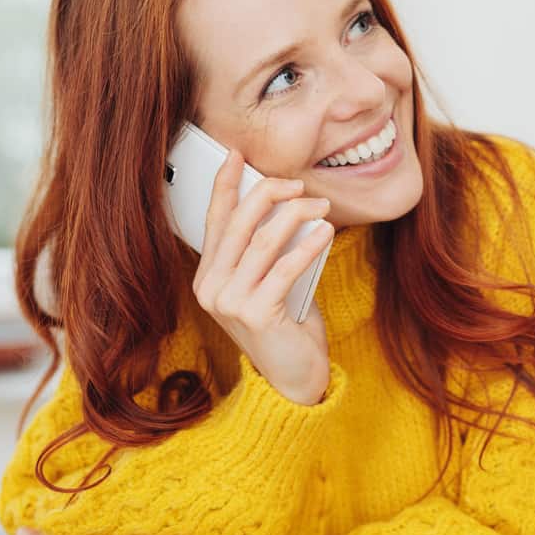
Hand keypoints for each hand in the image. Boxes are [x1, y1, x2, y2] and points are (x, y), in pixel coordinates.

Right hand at [191, 148, 333, 404]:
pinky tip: (325, 231)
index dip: (225, 185)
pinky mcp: (256, 315)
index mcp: (209, 277)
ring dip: (297, 215)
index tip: (236, 155)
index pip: (215, 220)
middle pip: (239, 223)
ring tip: (322, 206)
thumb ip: (269, 251)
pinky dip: (307, 244)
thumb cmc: (286, 325)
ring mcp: (229, 303)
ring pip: (262, 240)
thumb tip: (290, 207)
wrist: (294, 380)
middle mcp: (211, 288)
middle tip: (299, 185)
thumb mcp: (271, 282)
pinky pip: (284, 267)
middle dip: (270, 194)